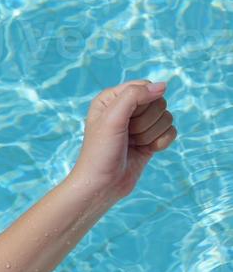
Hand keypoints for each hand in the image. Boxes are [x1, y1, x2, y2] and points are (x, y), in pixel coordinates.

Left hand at [69, 78, 178, 201]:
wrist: (102, 185)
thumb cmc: (100, 152)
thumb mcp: (112, 118)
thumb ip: (134, 96)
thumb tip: (163, 86)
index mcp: (111, 98)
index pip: (144, 87)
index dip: (142, 102)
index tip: (126, 119)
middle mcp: (125, 108)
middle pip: (158, 102)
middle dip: (145, 122)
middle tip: (127, 135)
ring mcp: (139, 125)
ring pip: (166, 117)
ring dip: (150, 134)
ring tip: (132, 144)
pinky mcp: (149, 139)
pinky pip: (171, 131)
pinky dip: (161, 142)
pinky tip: (146, 150)